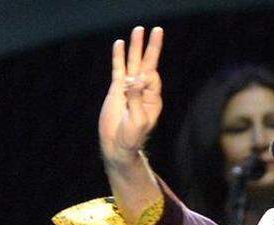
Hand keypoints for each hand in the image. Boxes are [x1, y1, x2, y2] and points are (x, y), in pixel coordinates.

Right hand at [99, 26, 163, 165]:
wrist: (117, 145)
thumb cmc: (131, 137)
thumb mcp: (137, 120)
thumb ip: (136, 99)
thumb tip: (138, 79)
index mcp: (152, 99)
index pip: (152, 79)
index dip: (146, 77)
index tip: (136, 85)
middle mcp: (143, 91)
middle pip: (147, 64)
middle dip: (151, 47)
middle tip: (156, 30)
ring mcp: (129, 88)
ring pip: (132, 63)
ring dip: (135, 47)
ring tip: (138, 30)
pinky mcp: (116, 89)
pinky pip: (118, 69)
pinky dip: (119, 57)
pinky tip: (119, 44)